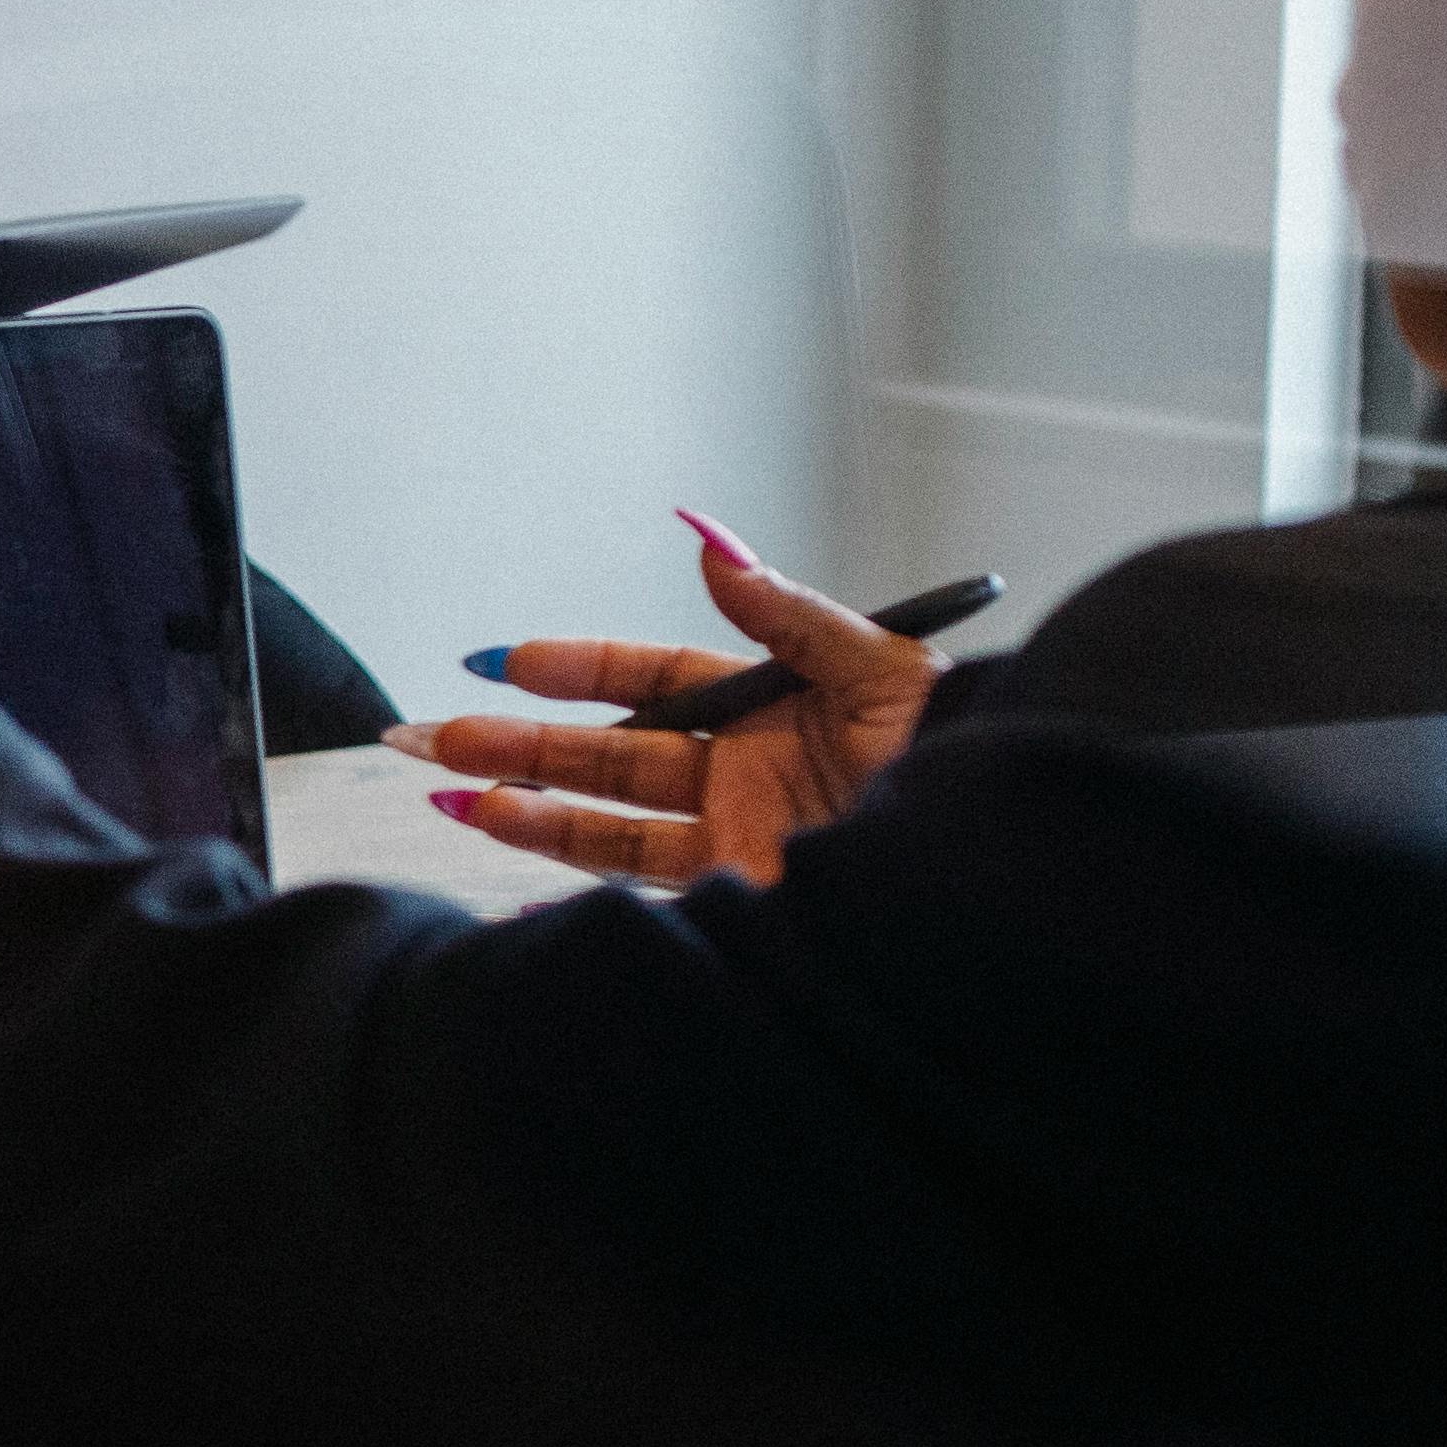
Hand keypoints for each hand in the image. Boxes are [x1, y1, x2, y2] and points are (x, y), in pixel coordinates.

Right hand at [380, 515, 936, 887]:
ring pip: (610, 829)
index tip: (505, 663)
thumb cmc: (964, 753)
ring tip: (466, 798)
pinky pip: (649, 903)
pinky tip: (520, 899)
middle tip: (438, 736)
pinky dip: (580, 905)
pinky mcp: (747, 903)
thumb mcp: (880, 668)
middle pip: (609, 757)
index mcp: (770, 710)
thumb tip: (708, 540)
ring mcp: (740, 842)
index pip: (653, 681)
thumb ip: (784, 613)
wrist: (1008, 853)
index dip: (579, 670)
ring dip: (532, 813)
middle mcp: (743, 777)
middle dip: (520, 745)